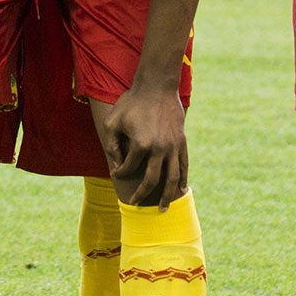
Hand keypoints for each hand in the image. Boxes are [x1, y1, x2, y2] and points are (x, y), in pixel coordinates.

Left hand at [96, 80, 187, 207]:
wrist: (156, 86)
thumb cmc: (131, 102)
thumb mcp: (112, 121)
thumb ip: (111, 144)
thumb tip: (117, 164)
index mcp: (141, 144)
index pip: (129, 167)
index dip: (120, 173)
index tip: (115, 174)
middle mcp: (159, 149)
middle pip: (152, 180)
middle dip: (142, 194)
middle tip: (135, 204)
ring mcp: (173, 146)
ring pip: (172, 178)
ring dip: (167, 195)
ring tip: (163, 208)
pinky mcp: (182, 142)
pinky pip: (184, 165)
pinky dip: (182, 179)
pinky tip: (180, 190)